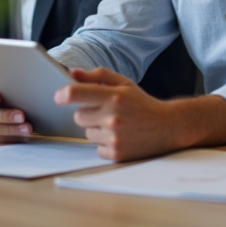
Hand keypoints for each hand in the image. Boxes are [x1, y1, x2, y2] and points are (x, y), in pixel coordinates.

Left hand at [53, 67, 175, 160]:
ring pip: (87, 133)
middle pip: (78, 116)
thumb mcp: (124, 84)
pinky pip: (97, 148)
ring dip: (97, 129)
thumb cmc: (142, 103)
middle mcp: (112, 117)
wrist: (168, 126)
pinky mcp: (116, 153)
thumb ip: (98, 76)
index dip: (64, 94)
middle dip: (87, 113)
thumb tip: (73, 73)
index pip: (79, 94)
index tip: (58, 96)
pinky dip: (105, 143)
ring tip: (116, 125)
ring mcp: (114, 137)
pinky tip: (121, 137)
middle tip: (104, 111)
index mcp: (114, 96)